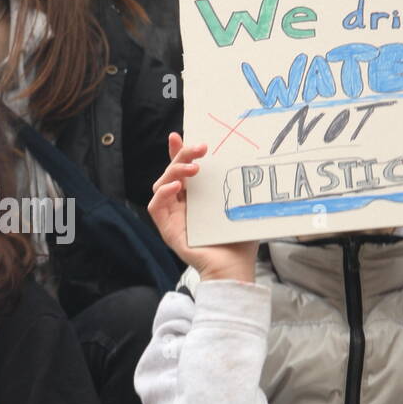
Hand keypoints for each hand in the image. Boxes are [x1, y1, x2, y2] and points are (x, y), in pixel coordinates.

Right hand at [149, 133, 258, 282]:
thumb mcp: (239, 205)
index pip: (183, 170)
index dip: (179, 152)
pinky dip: (162, 194)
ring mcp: (173, 217)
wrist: (235, 268)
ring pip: (161, 184)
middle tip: (200, 148)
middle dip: (182, 156)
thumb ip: (236, 186)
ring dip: (174, 171)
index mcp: (197, 197)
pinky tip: (176, 188)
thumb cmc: (239, 239)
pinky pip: (156, 207)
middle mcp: (182, 205)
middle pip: (173, 172)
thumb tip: (247, 160)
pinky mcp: (168, 230)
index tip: (181, 135)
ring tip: (193, 169)